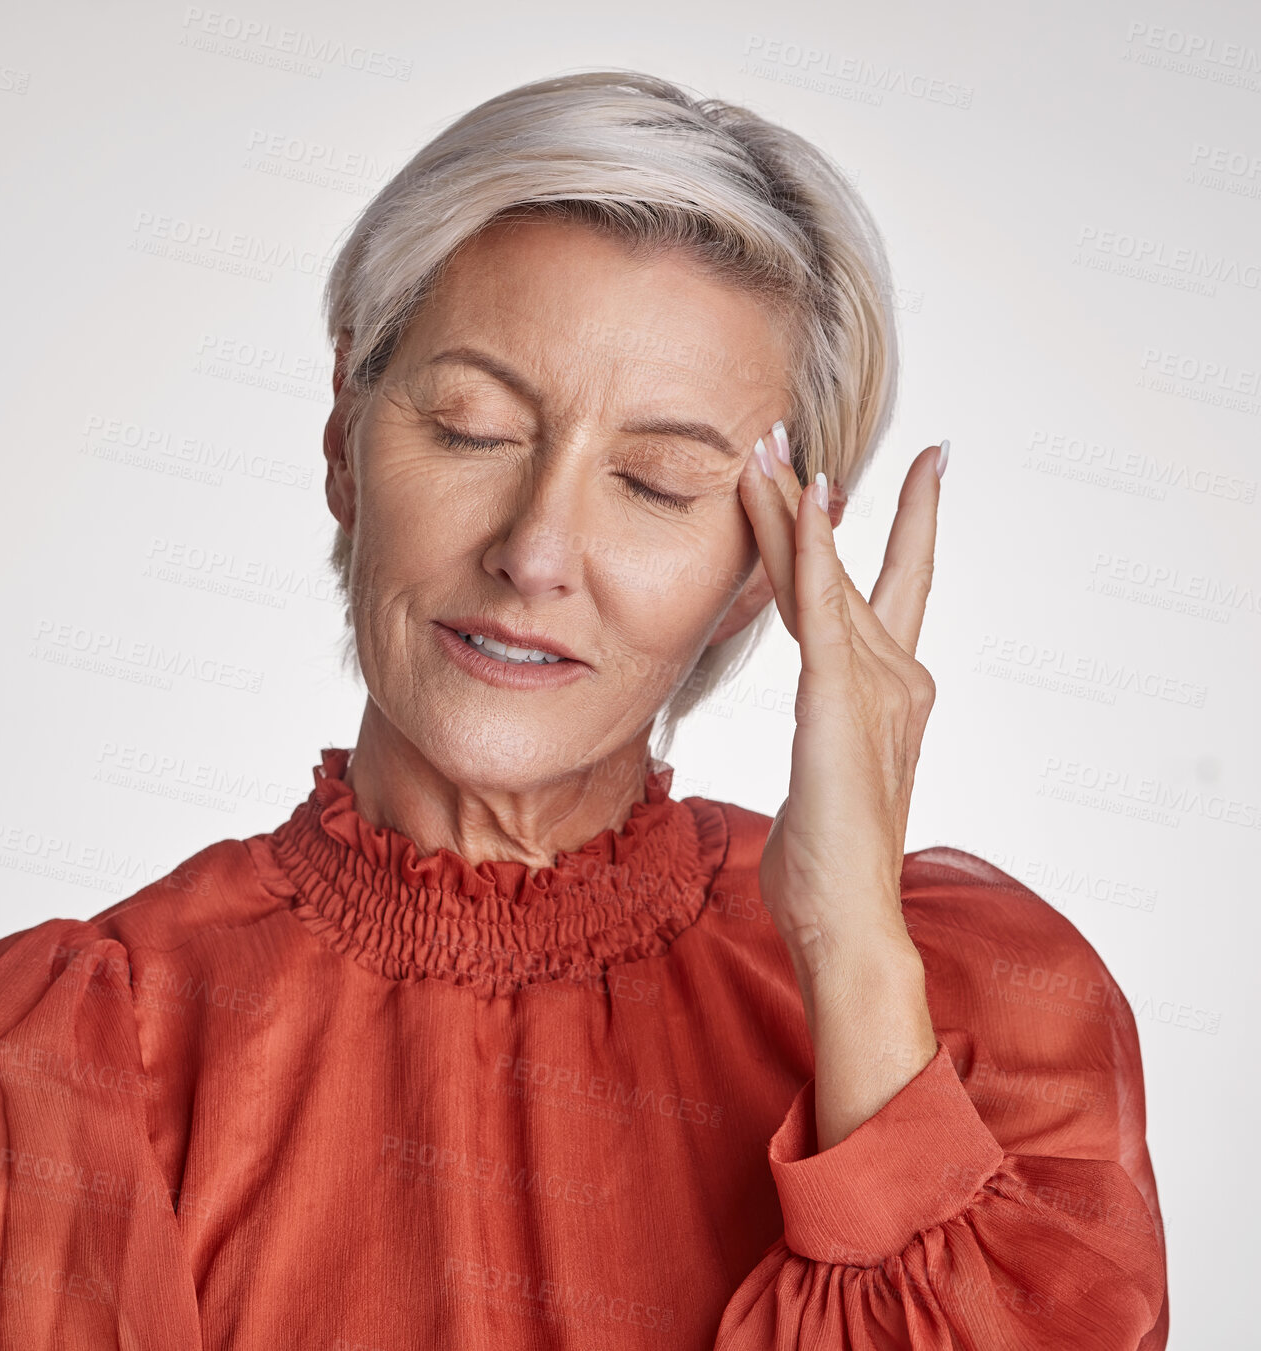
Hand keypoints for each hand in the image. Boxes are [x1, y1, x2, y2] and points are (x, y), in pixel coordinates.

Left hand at [736, 422, 946, 1145]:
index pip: (890, 590)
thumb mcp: (822, 779)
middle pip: (844, 568)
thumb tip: (814, 737)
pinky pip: (825, 609)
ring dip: (792, 509)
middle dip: (814, 500)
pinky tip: (803, 504)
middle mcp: (895, 677)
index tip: (912, 468)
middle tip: (789, 434)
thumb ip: (827, 737)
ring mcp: (877, 685)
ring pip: (824, 576)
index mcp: (889, 694)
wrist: (847, 917)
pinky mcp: (843, 699)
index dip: (903, 526)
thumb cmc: (828, 866)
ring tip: (764, 448)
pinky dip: (813, 552)